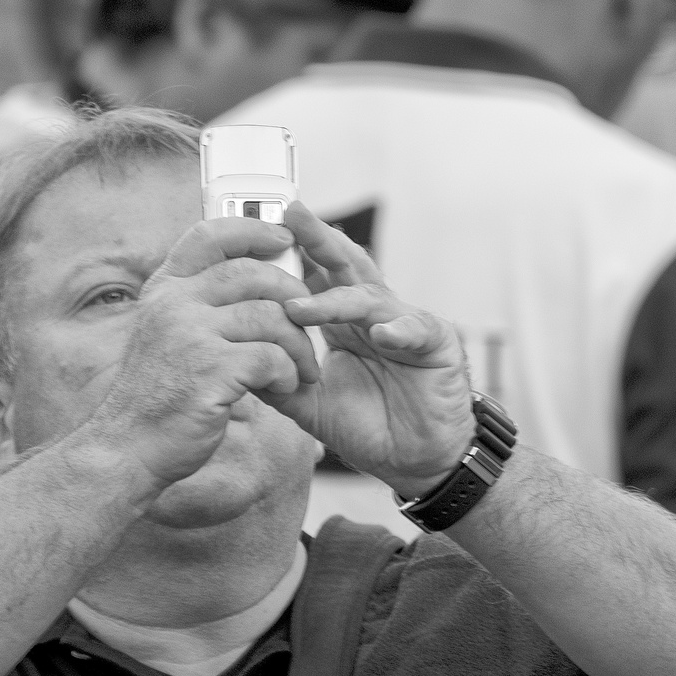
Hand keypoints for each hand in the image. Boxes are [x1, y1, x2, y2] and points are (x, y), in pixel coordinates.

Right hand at [85, 216, 318, 488]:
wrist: (128, 449)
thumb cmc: (158, 397)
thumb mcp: (166, 337)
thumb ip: (198, 306)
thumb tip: (255, 279)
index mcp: (164, 291)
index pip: (210, 235)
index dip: (252, 229)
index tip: (283, 236)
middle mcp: (173, 304)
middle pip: (252, 273)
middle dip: (293, 296)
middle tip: (308, 321)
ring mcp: (190, 335)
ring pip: (270, 316)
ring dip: (298, 344)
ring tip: (302, 369)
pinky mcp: (210, 370)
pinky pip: (272, 357)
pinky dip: (287, 374)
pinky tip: (283, 389)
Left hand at [264, 203, 475, 496]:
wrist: (415, 461)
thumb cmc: (369, 427)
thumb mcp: (310, 403)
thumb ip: (277, 380)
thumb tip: (236, 361)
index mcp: (345, 321)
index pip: (317, 276)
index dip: (292, 254)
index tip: (258, 234)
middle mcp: (375, 314)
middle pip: (345, 267)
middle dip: (317, 241)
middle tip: (290, 214)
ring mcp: (407, 325)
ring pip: (371, 298)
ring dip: (337, 300)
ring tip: (302, 306)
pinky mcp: (439, 345)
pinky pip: (417, 331)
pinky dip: (400, 331)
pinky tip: (382, 334)